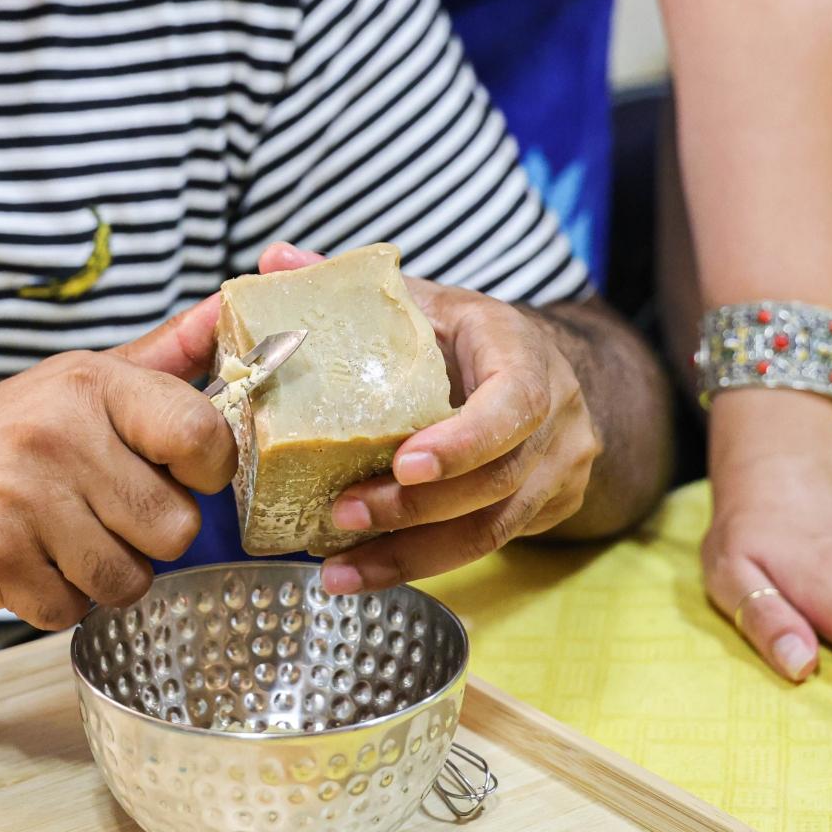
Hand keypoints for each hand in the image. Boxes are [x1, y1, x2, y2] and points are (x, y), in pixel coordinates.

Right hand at [0, 297, 235, 628]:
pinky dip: (53, 601)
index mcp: (94, 384)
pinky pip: (71, 611)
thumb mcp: (77, 382)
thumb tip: (228, 308)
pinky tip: (26, 564)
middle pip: (175, 528)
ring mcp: (23, 496)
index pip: (203, 434)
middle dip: (144, 538)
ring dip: (100, 577)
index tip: (176, 474)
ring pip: (128, 579)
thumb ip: (162, 356)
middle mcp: (60, 433)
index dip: (206, 472)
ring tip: (60, 541)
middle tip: (99, 515)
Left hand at [245, 244, 600, 594]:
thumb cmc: (469, 336)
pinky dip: (419, 563)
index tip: (404, 463)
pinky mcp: (544, 512)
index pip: (513, 403)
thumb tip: (274, 258)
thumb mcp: (426, 300)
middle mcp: (555, 418)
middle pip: (497, 480)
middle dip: (415, 507)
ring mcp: (556, 471)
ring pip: (492, 530)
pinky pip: (484, 550)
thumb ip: (355, 284)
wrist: (547, 372)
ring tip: (339, 567)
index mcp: (524, 354)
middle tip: (342, 512)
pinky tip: (362, 573)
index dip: (463, 439)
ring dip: (411, 552)